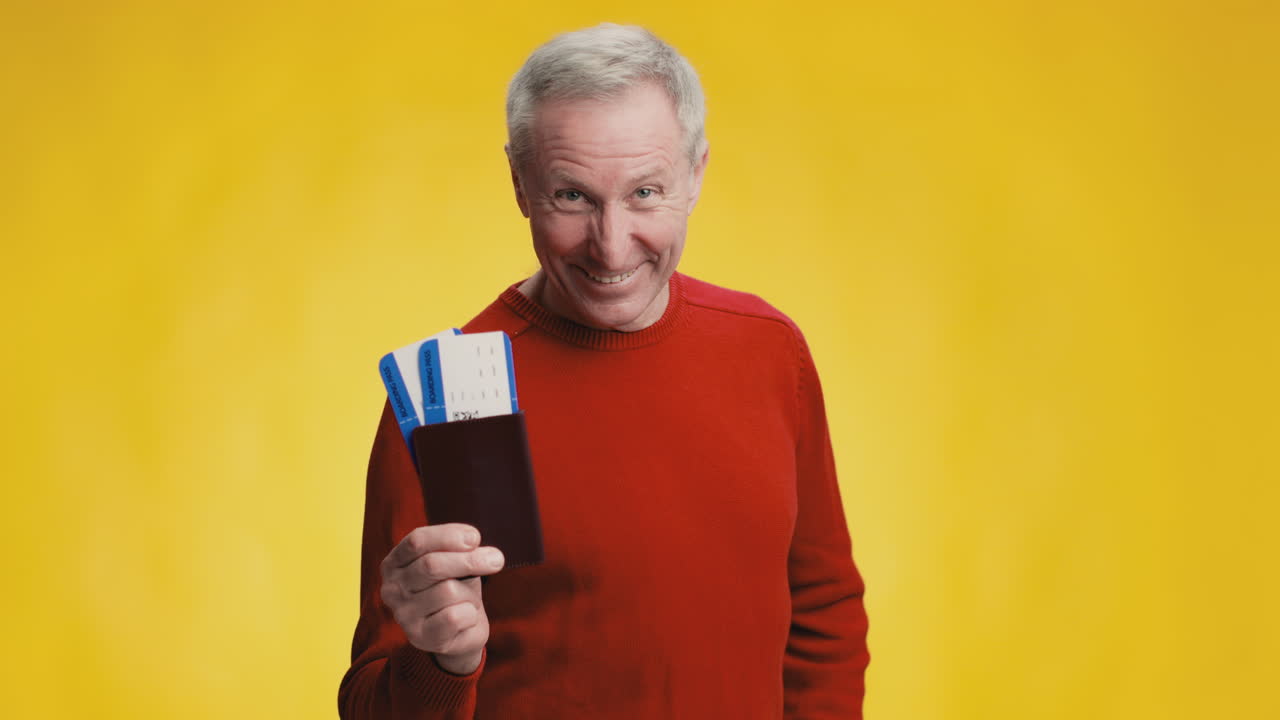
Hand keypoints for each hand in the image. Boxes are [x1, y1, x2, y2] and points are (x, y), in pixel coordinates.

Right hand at [380, 523, 504, 673]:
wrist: (459, 631)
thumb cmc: (455, 588)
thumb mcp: (454, 562)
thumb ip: (458, 551)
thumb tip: (477, 548)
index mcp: (394, 564)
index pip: (417, 541)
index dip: (448, 536)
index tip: (475, 538)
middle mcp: (391, 589)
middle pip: (431, 565)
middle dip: (469, 560)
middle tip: (496, 560)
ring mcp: (403, 615)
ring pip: (448, 591)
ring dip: (470, 593)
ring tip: (468, 600)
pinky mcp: (421, 637)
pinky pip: (455, 616)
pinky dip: (471, 614)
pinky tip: (466, 618)